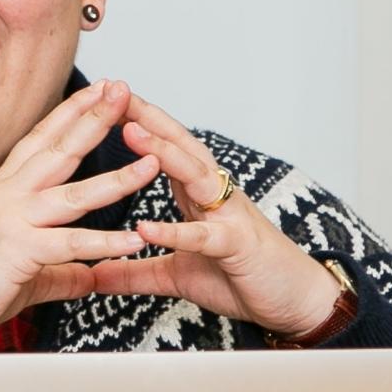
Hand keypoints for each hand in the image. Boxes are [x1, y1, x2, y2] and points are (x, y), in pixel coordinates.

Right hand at [0, 80, 156, 350]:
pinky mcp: (18, 251)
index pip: (41, 140)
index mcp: (3, 190)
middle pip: (59, 150)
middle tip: (123, 91)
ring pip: (74, 193)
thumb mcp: (21, 270)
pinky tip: (135, 240)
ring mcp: (12, 220)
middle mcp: (7, 196)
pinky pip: (71, 244)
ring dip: (117, 177)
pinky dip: (105, 243)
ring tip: (152, 162)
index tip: (97, 92)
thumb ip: (60, 271)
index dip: (70, 113)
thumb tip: (88, 276)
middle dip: (94, 119)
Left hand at [88, 94, 342, 338]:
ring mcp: (229, 216)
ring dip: (163, 152)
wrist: (297, 301)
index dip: (139, 123)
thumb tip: (94, 274)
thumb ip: (135, 272)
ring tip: (129, 133)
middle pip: (180, 146)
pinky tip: (146, 227)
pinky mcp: (238, 246)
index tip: (104, 98)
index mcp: (199, 196)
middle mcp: (215, 196)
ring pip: (195, 175)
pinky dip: (175, 232)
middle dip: (148, 117)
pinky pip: (204, 237)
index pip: (167, 150)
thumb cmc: (243, 279)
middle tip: (113, 90)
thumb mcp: (176, 276)